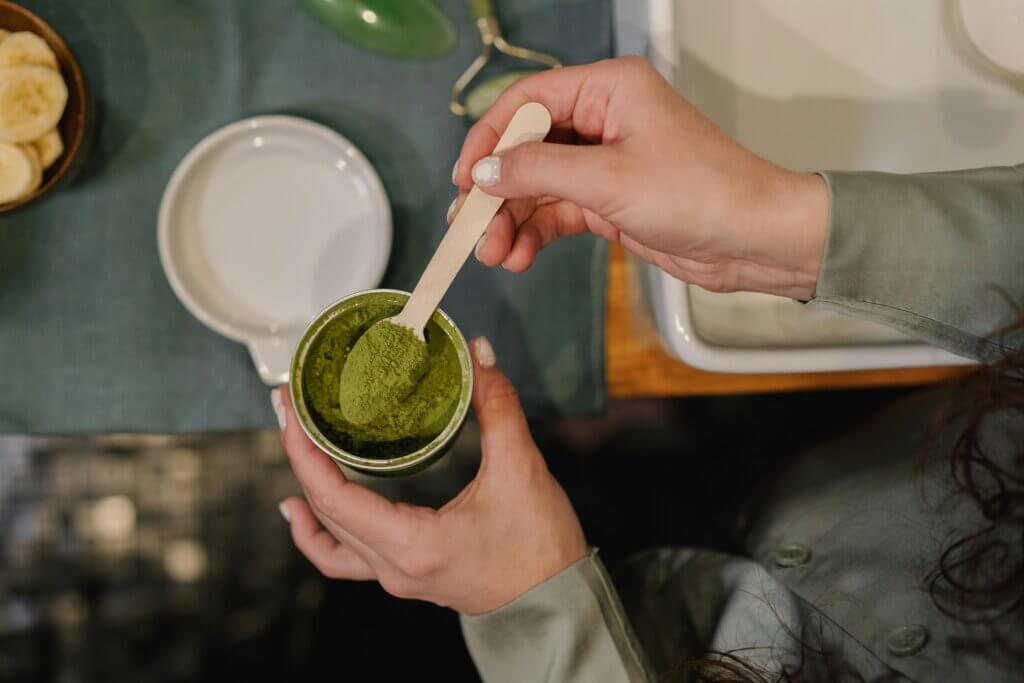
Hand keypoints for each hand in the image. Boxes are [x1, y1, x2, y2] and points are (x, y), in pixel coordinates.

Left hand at [276, 337, 587, 613]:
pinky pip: (344, 558)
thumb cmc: (541, 546)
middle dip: (300, 456)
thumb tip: (477, 354)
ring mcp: (396, 576)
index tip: (289, 408)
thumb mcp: (521, 469)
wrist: (556, 602)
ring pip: (329, 539)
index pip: (333, 497)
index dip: (303, 451)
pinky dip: (318, 533)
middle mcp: (394, 567)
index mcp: (413, 544)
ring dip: (305, 492)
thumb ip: (497, 407)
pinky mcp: (407, 573)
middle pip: (325, 511)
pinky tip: (303, 510)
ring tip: (293, 449)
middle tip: (289, 406)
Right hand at [451, 57, 827, 299]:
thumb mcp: (608, 179)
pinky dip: (536, 234)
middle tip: (471, 229)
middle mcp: (604, 120)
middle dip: (497, 192)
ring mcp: (605, 162)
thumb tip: (483, 172)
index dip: (489, 139)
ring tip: (494, 255)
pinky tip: (520, 257)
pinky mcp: (610, 200)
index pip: (527, 102)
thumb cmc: (701, 193)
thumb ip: (538, 171)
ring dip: (512, 221)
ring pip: (538, 186)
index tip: (465, 180)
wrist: (753, 240)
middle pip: (527, 148)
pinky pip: (558, 212)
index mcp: (608, 90)